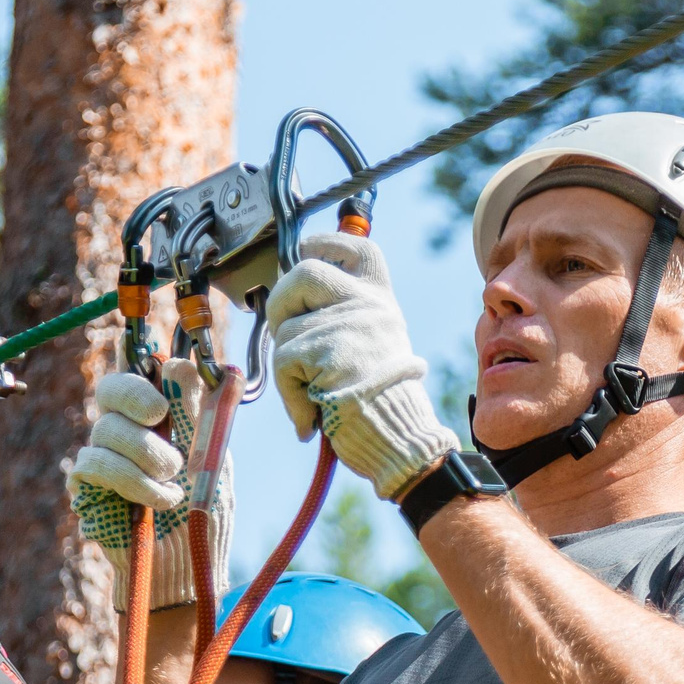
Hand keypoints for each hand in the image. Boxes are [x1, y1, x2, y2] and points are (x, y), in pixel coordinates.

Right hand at [69, 368, 231, 610]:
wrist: (188, 568)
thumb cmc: (204, 516)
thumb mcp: (212, 460)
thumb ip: (198, 413)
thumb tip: (185, 363)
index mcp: (161, 418)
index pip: (142, 373)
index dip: (150, 371)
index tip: (173, 389)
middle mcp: (128, 431)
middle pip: (111, 388)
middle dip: (135, 396)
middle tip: (159, 414)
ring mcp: (104, 455)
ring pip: (106, 429)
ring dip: (146, 457)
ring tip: (174, 488)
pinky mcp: (86, 485)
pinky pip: (93, 463)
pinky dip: (131, 481)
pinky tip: (156, 502)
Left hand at [269, 232, 459, 497]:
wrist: (401, 439)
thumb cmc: (382, 402)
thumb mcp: (375, 344)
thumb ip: (345, 318)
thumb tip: (294, 298)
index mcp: (381, 300)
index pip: (355, 248)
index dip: (325, 244)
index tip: (307, 252)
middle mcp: (369, 303)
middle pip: (303, 273)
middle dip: (282, 303)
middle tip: (289, 338)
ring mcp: (350, 324)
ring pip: (285, 326)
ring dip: (287, 364)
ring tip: (314, 389)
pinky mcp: (329, 351)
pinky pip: (283, 361)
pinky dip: (289, 393)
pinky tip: (310, 411)